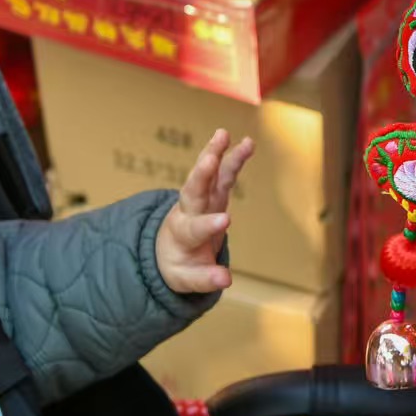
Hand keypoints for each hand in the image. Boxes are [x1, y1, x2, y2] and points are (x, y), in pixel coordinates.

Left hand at [156, 130, 254, 294]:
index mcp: (182, 235)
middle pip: (193, 191)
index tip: (225, 221)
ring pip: (207, 175)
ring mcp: (201, 199)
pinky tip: (246, 142)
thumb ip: (205, 279)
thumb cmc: (179, 266)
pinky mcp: (212, 193)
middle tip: (210, 158)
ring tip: (224, 134)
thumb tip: (225, 280)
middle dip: (202, 175)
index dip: (208, 225)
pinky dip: (232, 158)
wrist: (168, 250)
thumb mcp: (187, 279)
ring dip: (215, 154)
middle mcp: (189, 212)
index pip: (194, 228)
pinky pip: (223, 174)